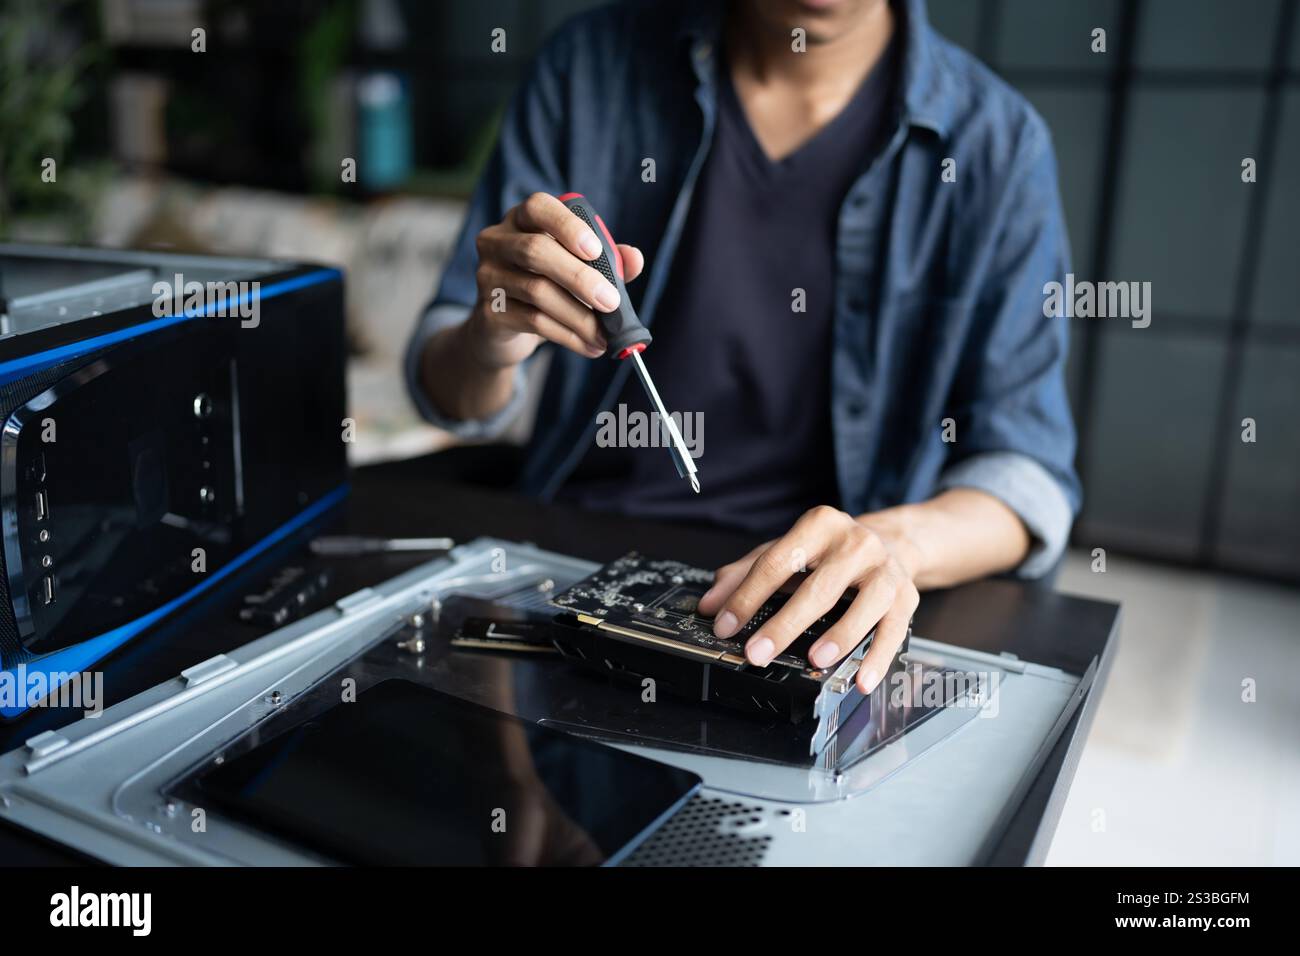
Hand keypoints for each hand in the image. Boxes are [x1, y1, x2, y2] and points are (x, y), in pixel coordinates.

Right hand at [465, 192, 644, 367]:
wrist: (503, 330)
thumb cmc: (546, 286)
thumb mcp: (577, 270)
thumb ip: (607, 261)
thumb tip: (634, 258)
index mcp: (521, 220)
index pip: (538, 207)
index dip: (566, 226)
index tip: (595, 250)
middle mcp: (497, 242)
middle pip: (535, 251)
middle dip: (580, 278)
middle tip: (612, 302)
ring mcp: (488, 277)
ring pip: (537, 291)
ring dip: (579, 317)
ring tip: (604, 335)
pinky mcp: (489, 312)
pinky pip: (532, 322)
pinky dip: (568, 336)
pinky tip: (589, 346)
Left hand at [696, 505, 919, 694]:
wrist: (893, 541)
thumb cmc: (829, 552)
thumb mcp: (786, 552)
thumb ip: (744, 574)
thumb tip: (709, 604)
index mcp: (819, 525)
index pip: (777, 561)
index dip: (748, 595)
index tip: (725, 624)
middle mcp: (856, 542)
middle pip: (819, 587)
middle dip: (786, 624)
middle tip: (758, 652)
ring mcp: (885, 568)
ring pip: (865, 604)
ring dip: (841, 635)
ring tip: (815, 659)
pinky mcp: (907, 595)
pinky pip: (893, 629)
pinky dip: (878, 657)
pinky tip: (861, 679)